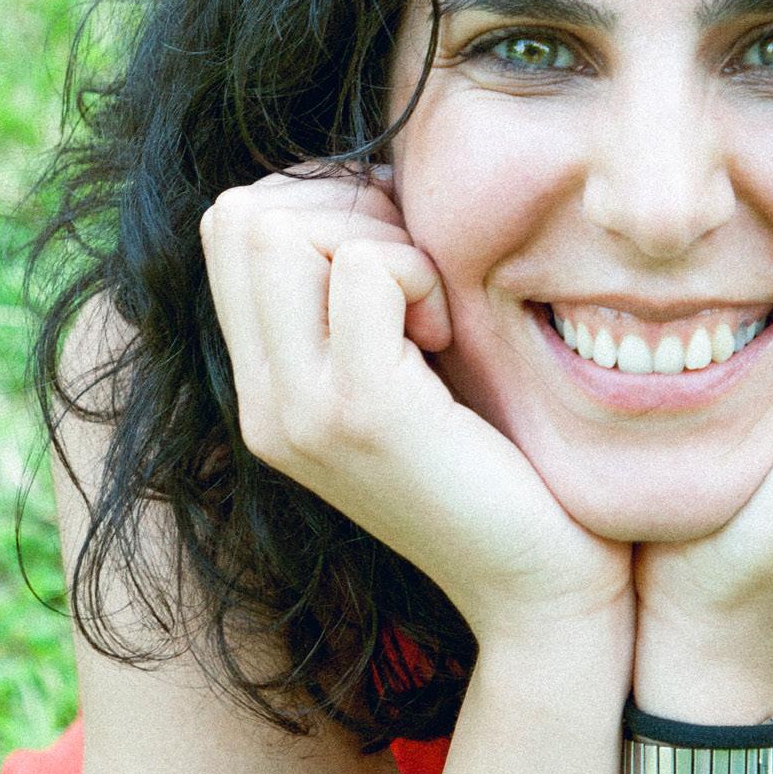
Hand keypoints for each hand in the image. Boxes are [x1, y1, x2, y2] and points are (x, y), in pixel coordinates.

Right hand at [199, 161, 633, 647]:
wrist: (541, 591)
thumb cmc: (502, 467)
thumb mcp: (415, 372)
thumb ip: (366, 299)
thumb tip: (368, 182)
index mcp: (267, 392)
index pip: (231, 228)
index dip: (321, 204)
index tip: (402, 257)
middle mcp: (264, 404)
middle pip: (243, 216)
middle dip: (344, 209)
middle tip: (421, 275)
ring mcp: (301, 412)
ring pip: (285, 231)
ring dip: (382, 241)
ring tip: (434, 312)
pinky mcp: (363, 414)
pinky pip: (365, 270)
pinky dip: (419, 272)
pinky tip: (452, 335)